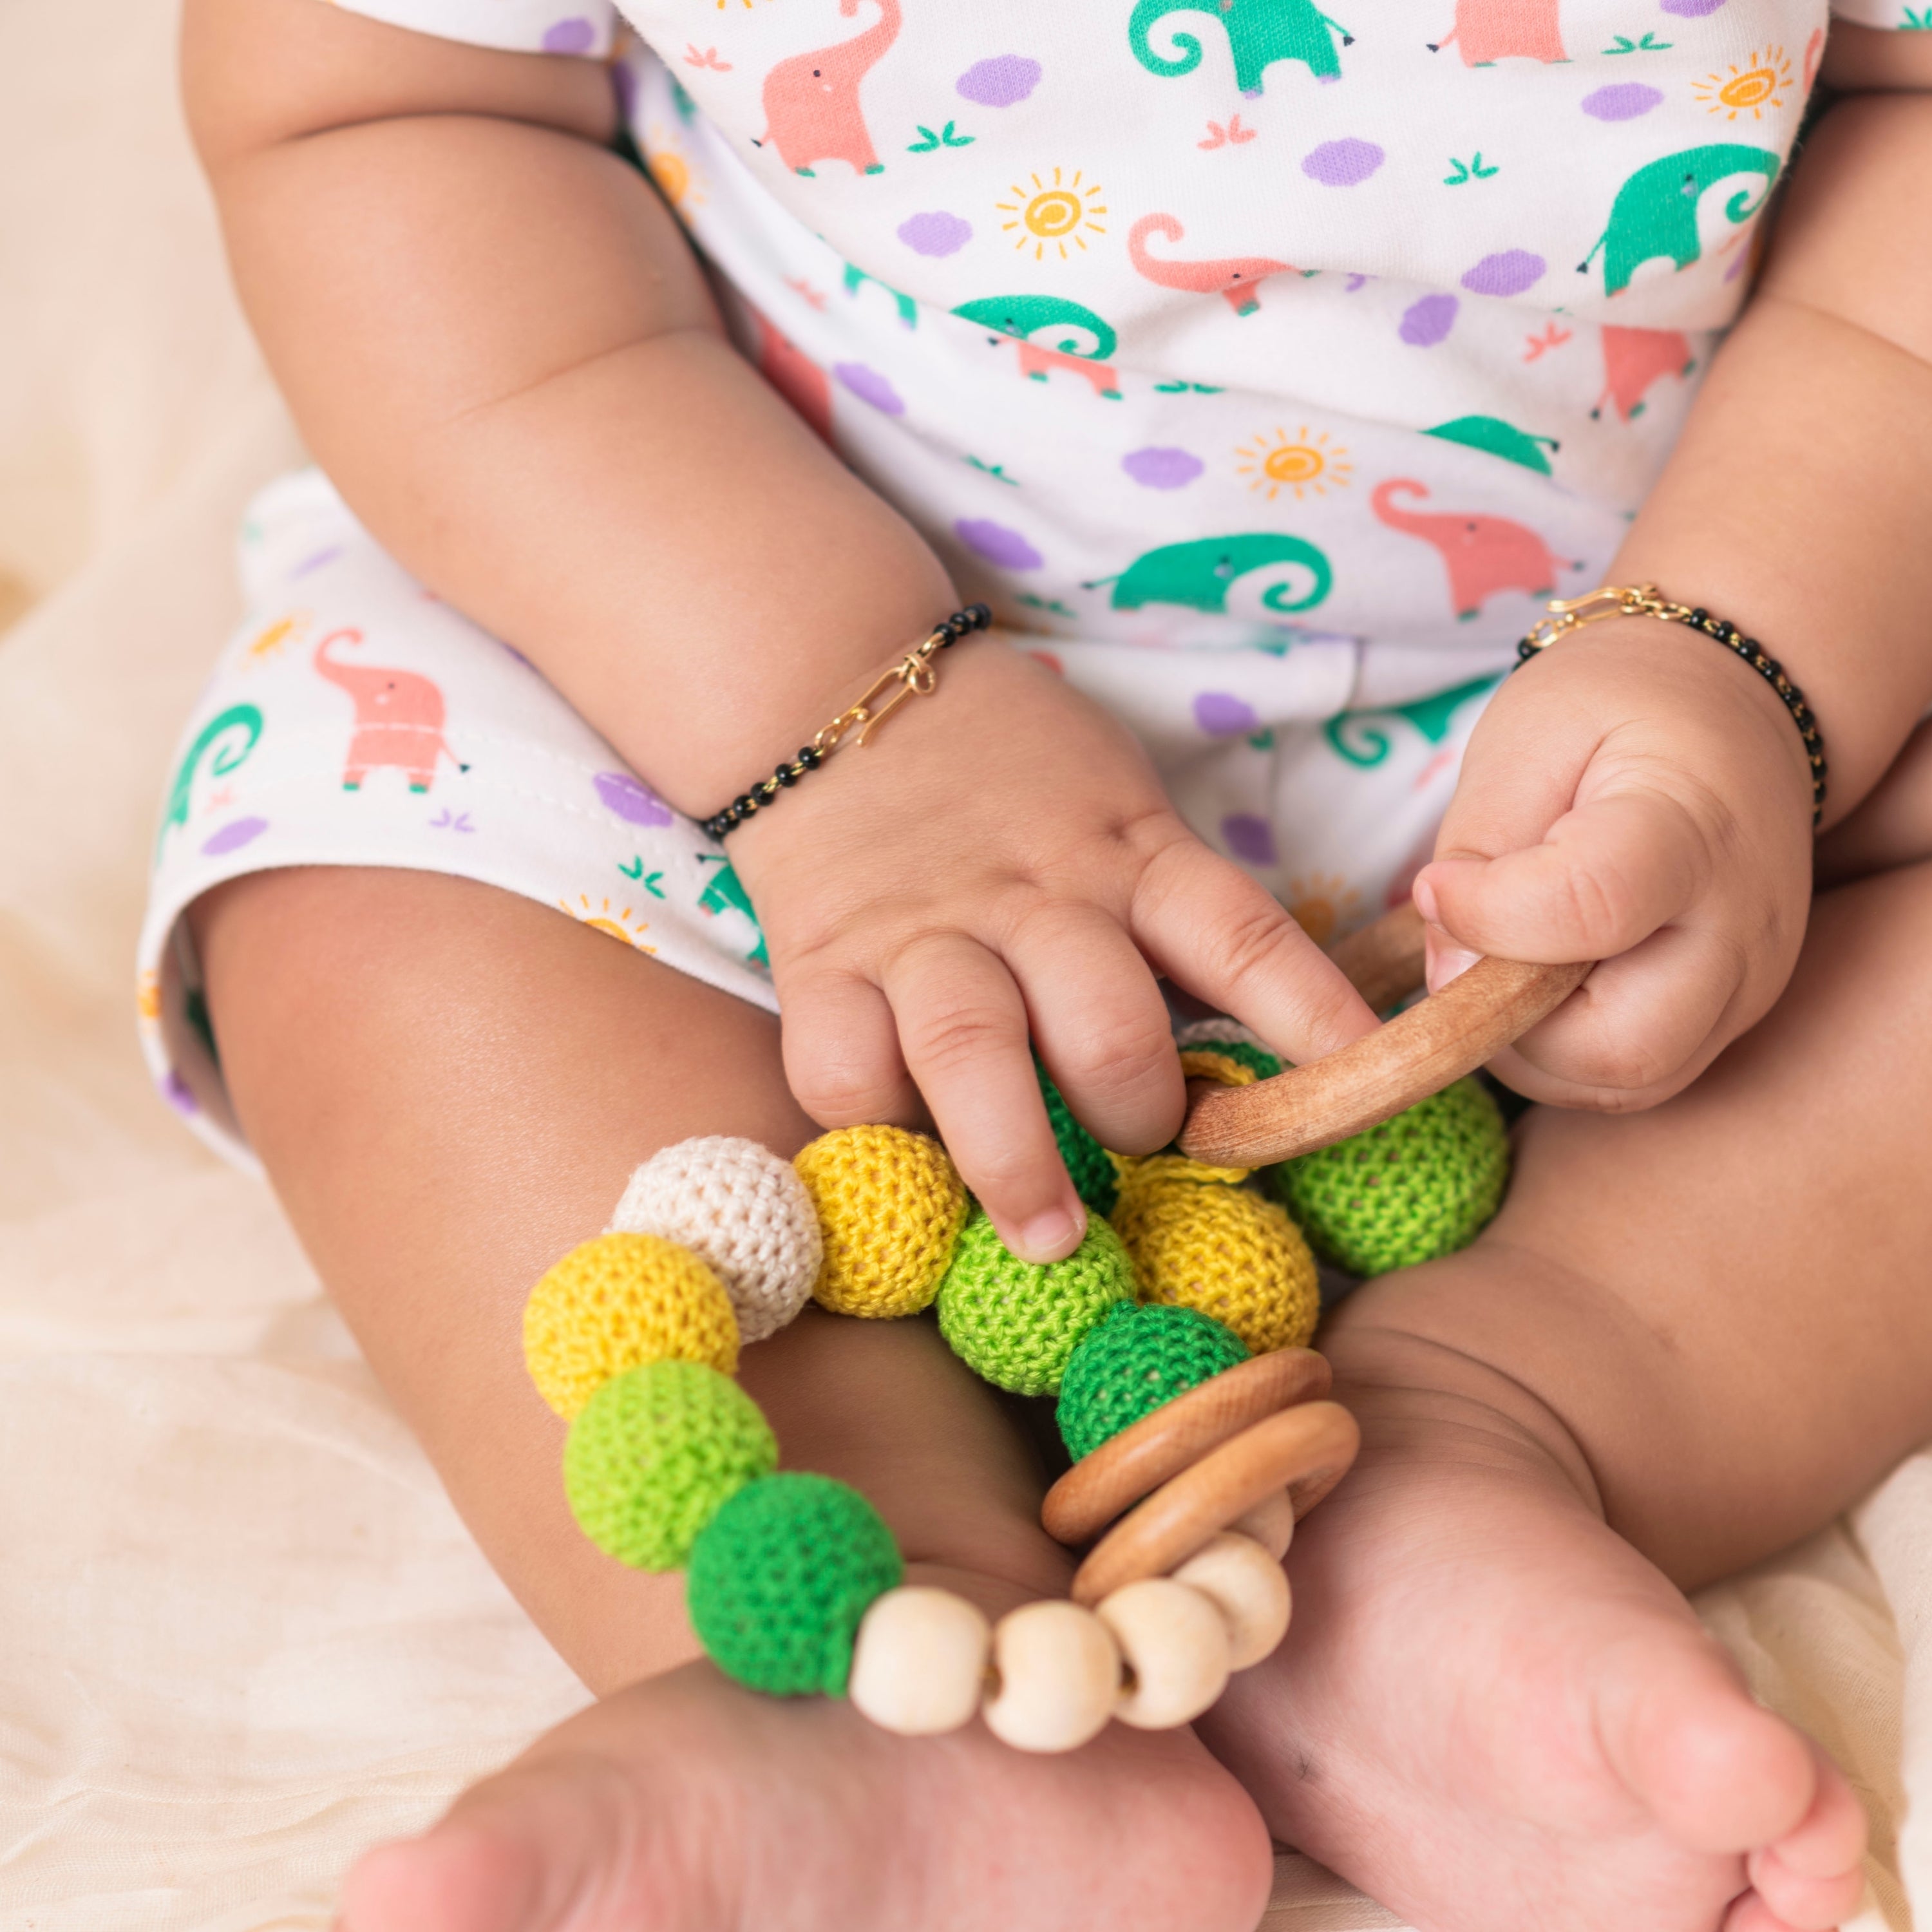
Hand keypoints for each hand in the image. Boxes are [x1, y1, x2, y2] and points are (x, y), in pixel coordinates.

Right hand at [730, 639, 1378, 1259]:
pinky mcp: (825, 964)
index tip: (1367, 1084)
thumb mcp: (1119, 806)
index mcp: (1129, 853)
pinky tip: (909, 1155)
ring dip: (1015, 1157)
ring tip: (1049, 1237)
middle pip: (1107, 1022)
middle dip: (1141, 1110)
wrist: (840, 695)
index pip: (1241, 937)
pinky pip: (845, 1067)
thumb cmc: (1010, 772)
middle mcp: (1034, 898)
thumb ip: (1171, 910)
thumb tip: (1256, 1051)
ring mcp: (924, 934)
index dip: (1311, 1018)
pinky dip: (879, 1128)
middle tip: (1146, 1147)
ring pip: (972, 1050)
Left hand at [1413, 617, 1815, 1109]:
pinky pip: (1629, 1081)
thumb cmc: (1619, 709)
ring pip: (1620, 1082)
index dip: (1487, 916)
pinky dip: (1562, 1054)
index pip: (1589, 907)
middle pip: (1614, 1043)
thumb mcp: (1527, 738)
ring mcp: (1748, 988)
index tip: (1434, 886)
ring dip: (1529, 1045)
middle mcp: (1742, 927)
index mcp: (1692, 827)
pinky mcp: (1730, 1022)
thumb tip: (1450, 962)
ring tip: (1507, 956)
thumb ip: (1480, 849)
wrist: (1731, 710)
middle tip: (1472, 946)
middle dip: (1507, 1019)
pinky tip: (1543, 981)